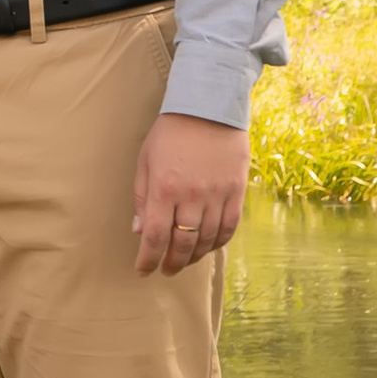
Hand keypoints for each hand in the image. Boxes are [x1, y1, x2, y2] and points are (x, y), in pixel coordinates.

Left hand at [133, 114, 247, 274]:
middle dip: (172, 263)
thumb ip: (142, 198)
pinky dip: (218, 242)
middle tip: (165, 270)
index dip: (148, 259)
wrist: (209, 107)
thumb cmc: (171, 133)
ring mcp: (218, 194)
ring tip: (184, 259)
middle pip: (183, 244)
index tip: (143, 270)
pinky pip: (229, 227)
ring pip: (207, 240)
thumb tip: (140, 231)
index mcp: (165, 187)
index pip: (156, 237)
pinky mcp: (237, 191)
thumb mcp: (146, 161)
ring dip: (194, 256)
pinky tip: (208, 246)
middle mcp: (192, 195)